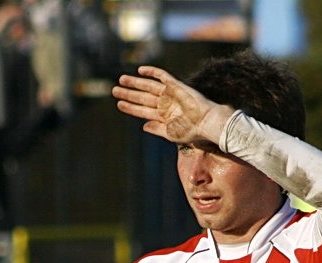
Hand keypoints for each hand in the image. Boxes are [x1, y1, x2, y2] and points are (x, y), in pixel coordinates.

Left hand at [111, 65, 231, 144]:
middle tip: (114, 90)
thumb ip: (156, 129)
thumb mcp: (170, 133)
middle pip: (142, 97)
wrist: (206, 123)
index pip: (142, 110)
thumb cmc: (191, 131)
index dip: (130, 107)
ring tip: (121, 79)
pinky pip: (163, 76)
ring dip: (135, 82)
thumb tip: (143, 126)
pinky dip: (152, 72)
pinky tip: (141, 70)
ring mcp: (170, 94)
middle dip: (128, 93)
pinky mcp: (177, 86)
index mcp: (162, 116)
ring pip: (149, 86)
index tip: (118, 104)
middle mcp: (164, 104)